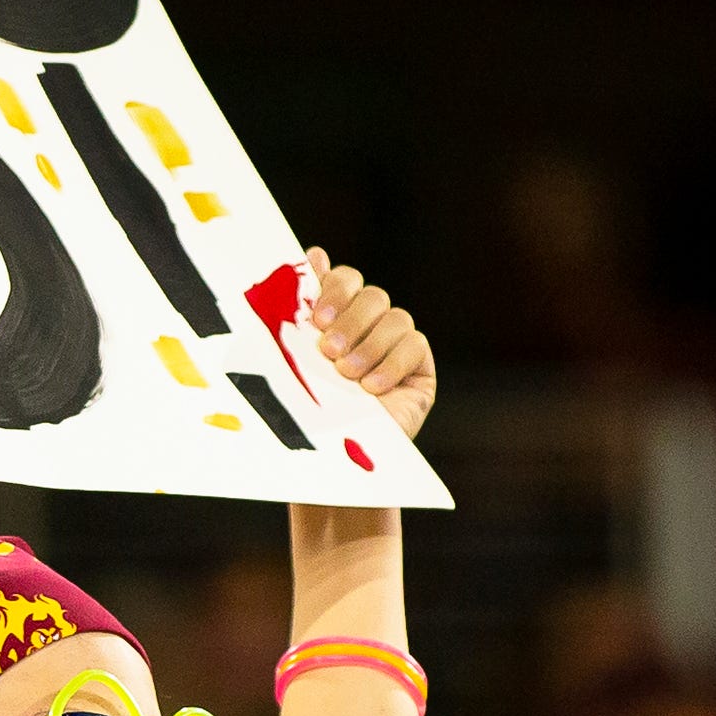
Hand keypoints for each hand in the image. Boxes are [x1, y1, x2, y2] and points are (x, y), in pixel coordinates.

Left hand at [301, 249, 436, 440]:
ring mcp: (397, 346)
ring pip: (395, 317)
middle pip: (371, 295)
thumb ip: (301, 310)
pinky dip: (391, 364)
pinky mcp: (419, 369)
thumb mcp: (296, 359)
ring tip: (347, 376)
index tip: (314, 318)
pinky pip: (415, 346)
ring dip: (368, 346)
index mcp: (337, 317)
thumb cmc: (306, 411)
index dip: (333, 289)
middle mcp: (369, 327)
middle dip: (350, 319)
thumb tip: (313, 253)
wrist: (330, 462)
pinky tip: (372, 389)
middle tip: (328, 351)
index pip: (345, 280)